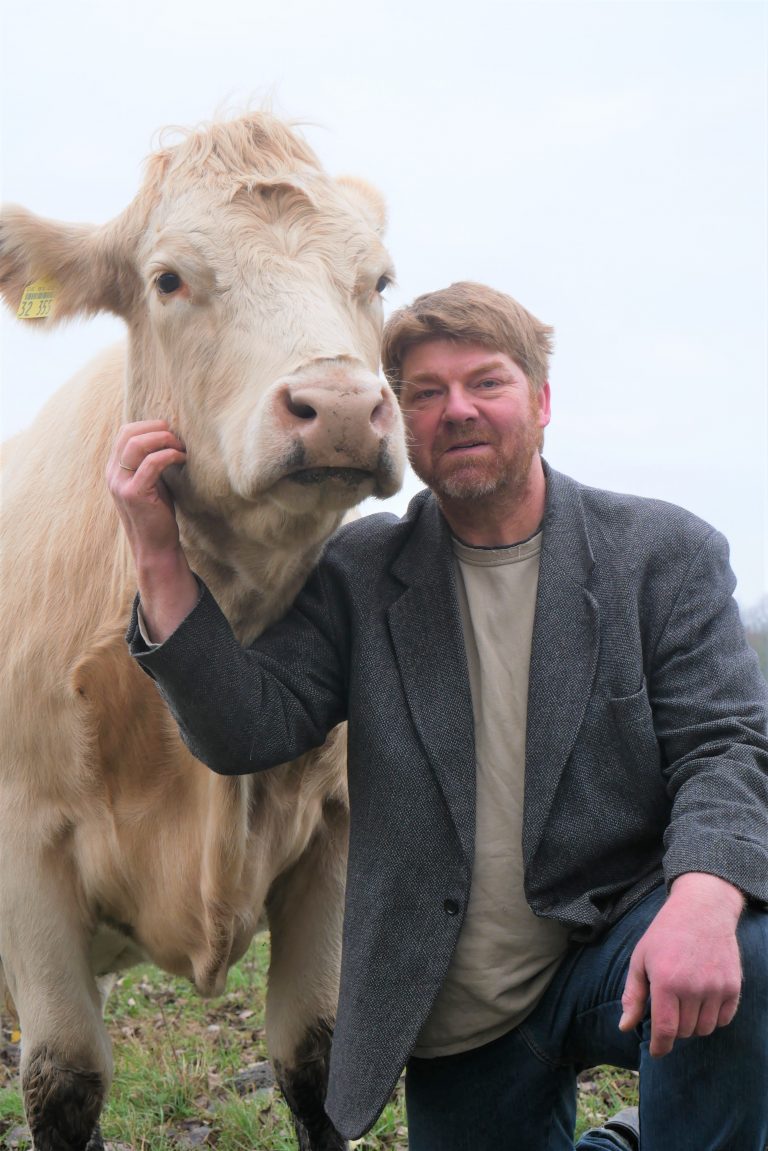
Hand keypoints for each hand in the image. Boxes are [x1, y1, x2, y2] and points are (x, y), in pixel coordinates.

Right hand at [107, 420, 198, 641]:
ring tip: (181, 448)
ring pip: (137, 444)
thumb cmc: (158, 514)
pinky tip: (182, 459)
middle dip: (158, 429)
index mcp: (115, 469)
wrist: (155, 547)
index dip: (150, 426)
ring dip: (164, 440)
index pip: (125, 432)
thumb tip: (170, 435)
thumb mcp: (152, 482)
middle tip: (179, 438)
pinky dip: (169, 455)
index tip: (172, 433)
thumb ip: (152, 461)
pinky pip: (151, 463)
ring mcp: (120, 484)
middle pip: (129, 432)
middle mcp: (112, 474)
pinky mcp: (133, 494)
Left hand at [618, 873, 743, 1056]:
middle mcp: (693, 987)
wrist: (702, 910)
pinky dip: (712, 1017)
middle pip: (684, 1031)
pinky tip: (702, 1000)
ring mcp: (716, 987)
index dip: (660, 1047)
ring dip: (692, 1023)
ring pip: (704, 1028)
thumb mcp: (640, 959)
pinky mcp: (733, 986)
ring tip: (685, 1001)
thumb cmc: (665, 934)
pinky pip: (723, 1020)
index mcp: (666, 981)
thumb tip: (624, 1027)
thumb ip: (633, 995)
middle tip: (668, 1006)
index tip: (657, 1051)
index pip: (665, 1030)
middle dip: (673, 1027)